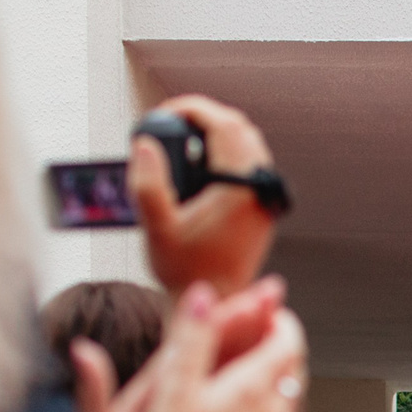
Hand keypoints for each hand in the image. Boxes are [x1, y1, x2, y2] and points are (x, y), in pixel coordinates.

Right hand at [130, 94, 281, 299]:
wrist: (218, 303)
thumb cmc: (186, 270)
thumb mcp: (156, 228)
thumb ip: (147, 185)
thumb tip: (145, 144)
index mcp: (239, 189)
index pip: (224, 125)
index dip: (192, 108)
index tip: (163, 114)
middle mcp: (260, 190)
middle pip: (239, 128)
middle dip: (203, 117)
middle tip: (168, 125)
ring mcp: (266, 198)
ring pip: (248, 144)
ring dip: (216, 134)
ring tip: (180, 143)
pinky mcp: (264, 207)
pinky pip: (251, 164)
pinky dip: (226, 153)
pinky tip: (198, 165)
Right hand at [139, 281, 305, 411]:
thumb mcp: (174, 389)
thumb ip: (191, 338)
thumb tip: (204, 292)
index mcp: (253, 386)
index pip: (286, 338)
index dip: (280, 317)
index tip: (269, 306)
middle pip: (294, 367)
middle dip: (282, 343)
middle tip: (266, 329)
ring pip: (290, 400)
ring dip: (279, 378)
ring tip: (258, 369)